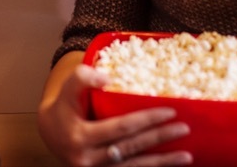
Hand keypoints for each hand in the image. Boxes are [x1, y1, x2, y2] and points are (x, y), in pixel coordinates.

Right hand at [37, 63, 189, 165]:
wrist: (50, 133)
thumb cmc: (64, 107)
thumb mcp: (67, 89)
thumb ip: (82, 77)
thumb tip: (108, 78)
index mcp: (81, 136)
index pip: (121, 128)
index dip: (146, 120)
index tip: (169, 111)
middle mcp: (89, 159)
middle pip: (132, 148)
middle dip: (160, 138)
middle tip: (184, 128)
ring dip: (162, 162)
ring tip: (187, 156)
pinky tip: (168, 164)